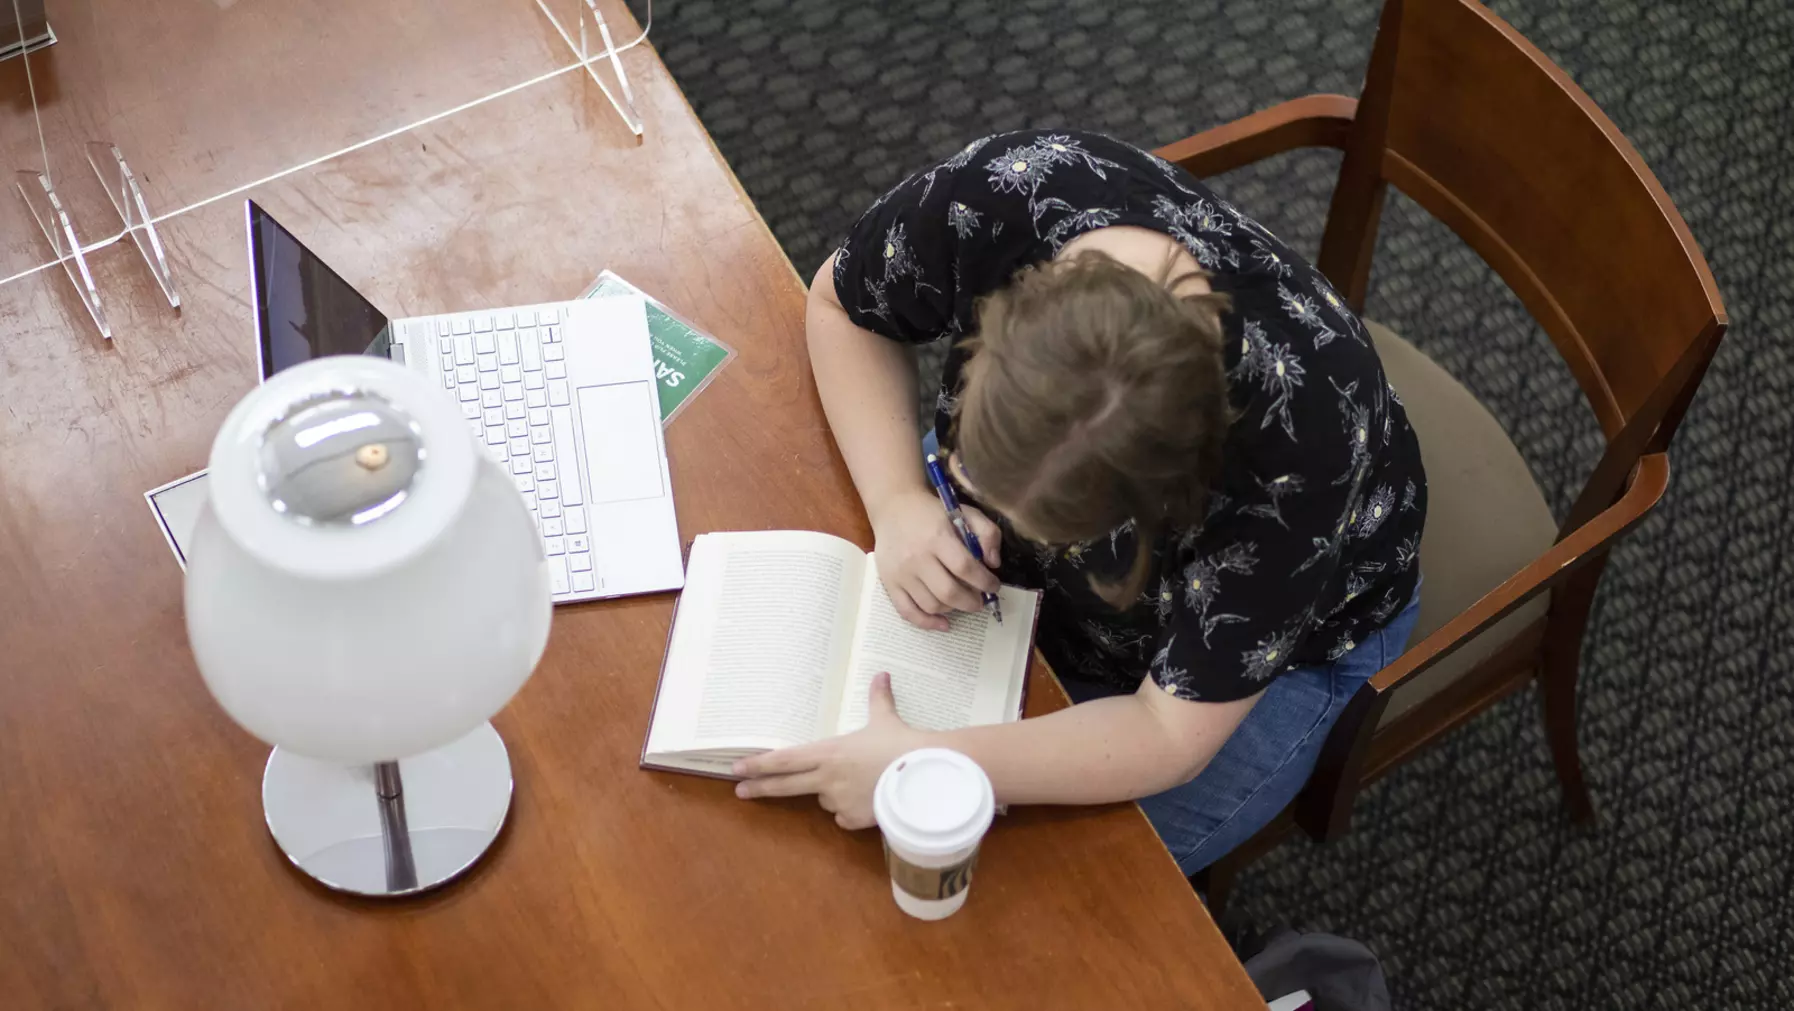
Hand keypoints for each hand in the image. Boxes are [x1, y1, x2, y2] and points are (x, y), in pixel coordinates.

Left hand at [733, 672, 926, 828]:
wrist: (925, 775)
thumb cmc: (902, 743)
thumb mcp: (886, 719)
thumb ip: (878, 699)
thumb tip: (882, 674)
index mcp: (829, 752)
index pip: (785, 759)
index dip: (759, 764)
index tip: (737, 769)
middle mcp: (827, 778)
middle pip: (785, 785)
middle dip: (761, 788)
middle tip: (740, 792)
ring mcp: (839, 801)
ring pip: (823, 799)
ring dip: (830, 792)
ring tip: (858, 780)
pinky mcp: (854, 819)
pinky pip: (843, 815)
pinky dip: (849, 810)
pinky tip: (867, 800)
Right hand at [869, 487, 1001, 631]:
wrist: (894, 507)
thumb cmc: (933, 511)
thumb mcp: (966, 512)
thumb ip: (987, 534)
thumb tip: (993, 564)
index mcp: (937, 537)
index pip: (965, 568)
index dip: (984, 582)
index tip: (994, 586)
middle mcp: (917, 557)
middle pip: (948, 592)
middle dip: (972, 602)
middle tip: (980, 600)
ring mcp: (901, 573)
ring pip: (931, 605)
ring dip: (953, 609)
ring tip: (962, 602)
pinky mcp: (889, 583)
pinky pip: (907, 611)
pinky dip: (927, 623)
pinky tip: (943, 623)